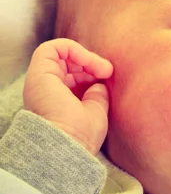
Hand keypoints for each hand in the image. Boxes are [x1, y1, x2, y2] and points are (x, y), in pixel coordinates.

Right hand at [23, 38, 113, 154]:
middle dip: (91, 62)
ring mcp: (42, 81)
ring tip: (103, 69)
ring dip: (86, 56)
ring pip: (62, 54)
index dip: (92, 71)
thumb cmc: (81, 135)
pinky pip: (52, 48)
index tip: (108, 77)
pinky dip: (73, 48)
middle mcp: (47, 90)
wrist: (66, 144)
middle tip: (108, 72)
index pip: (75, 75)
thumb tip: (100, 83)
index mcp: (58, 100)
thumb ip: (97, 95)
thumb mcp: (96, 111)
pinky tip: (88, 61)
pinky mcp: (38, 73)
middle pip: (69, 63)